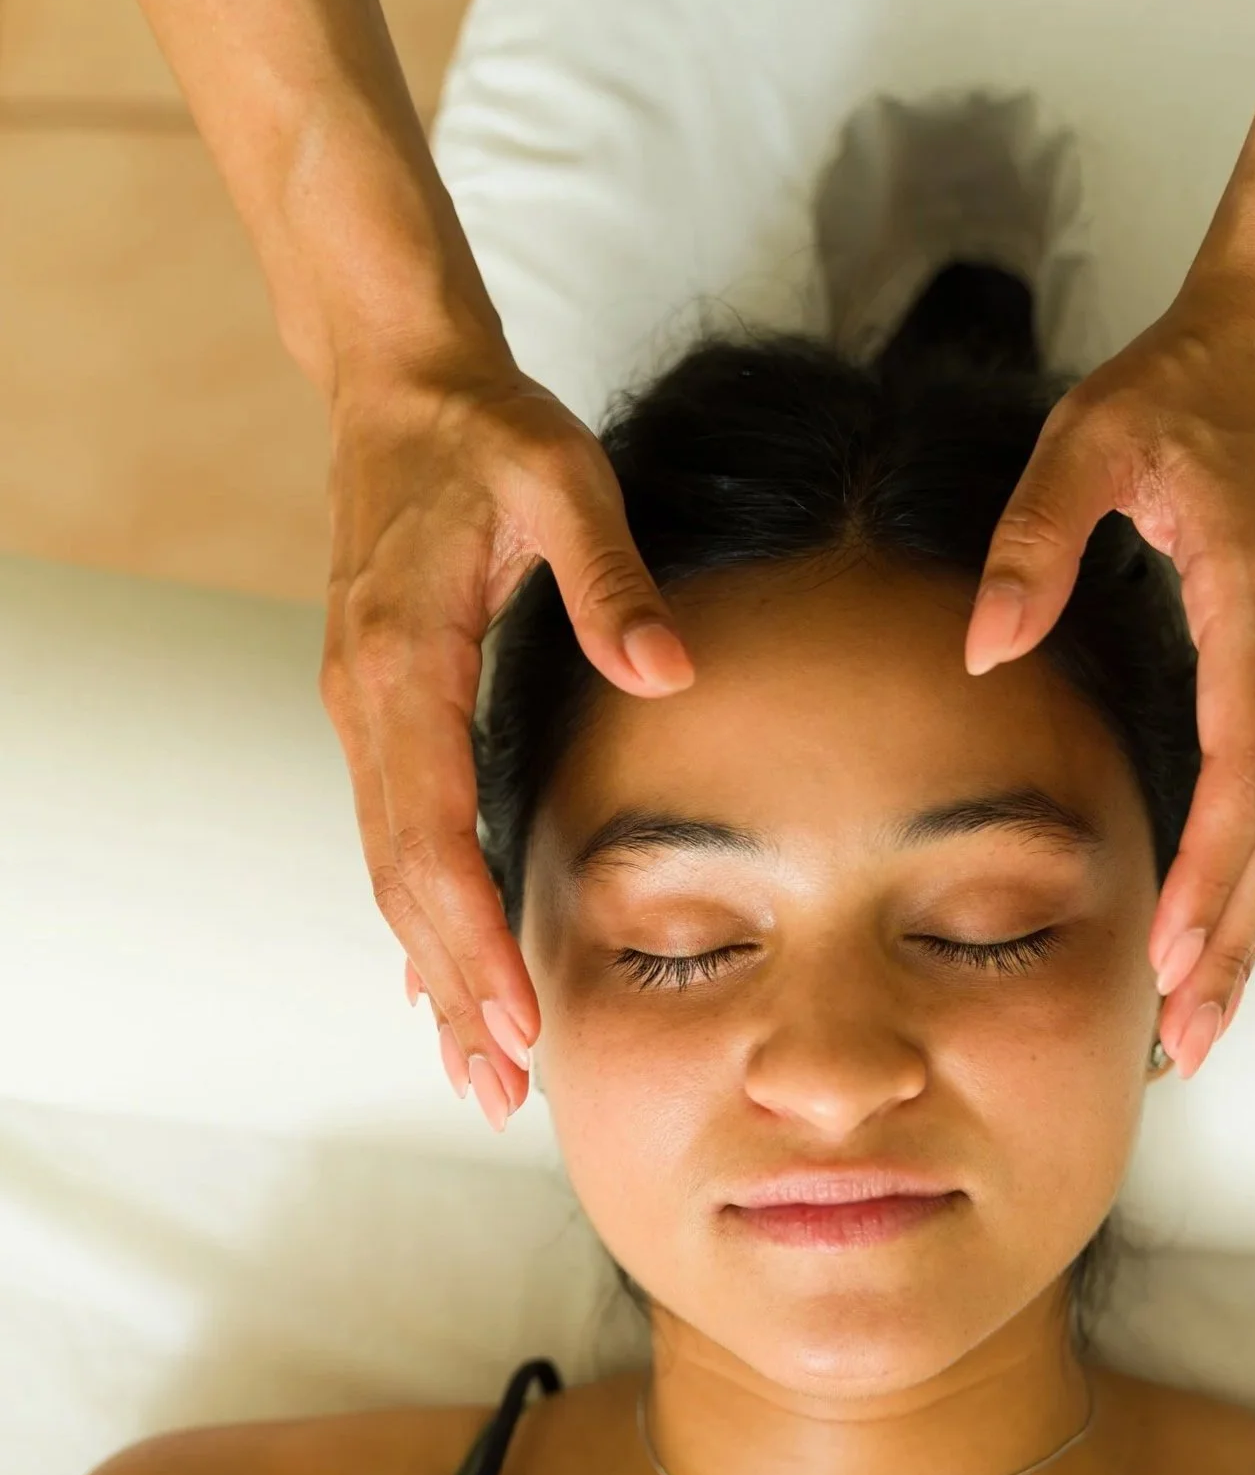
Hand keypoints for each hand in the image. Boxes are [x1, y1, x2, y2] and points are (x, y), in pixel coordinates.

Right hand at [321, 338, 694, 1129]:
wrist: (401, 385)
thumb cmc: (485, 428)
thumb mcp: (560, 477)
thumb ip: (612, 577)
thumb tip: (670, 669)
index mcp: (402, 663)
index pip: (428, 830)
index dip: (469, 934)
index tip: (513, 1014)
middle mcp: (366, 707)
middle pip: (400, 882)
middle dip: (451, 989)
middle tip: (499, 1090)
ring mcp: (365, 717)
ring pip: (390, 877)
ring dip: (430, 976)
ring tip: (476, 1076)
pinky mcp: (382, 718)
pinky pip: (395, 844)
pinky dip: (420, 923)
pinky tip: (444, 989)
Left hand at [965, 254, 1254, 1076]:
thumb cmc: (1196, 373)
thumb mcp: (1095, 432)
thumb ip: (1035, 538)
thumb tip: (983, 648)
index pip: (1249, 763)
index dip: (1214, 869)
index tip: (1174, 952)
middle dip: (1238, 936)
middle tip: (1190, 1036)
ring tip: (1213, 1012)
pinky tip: (1250, 921)